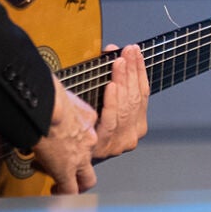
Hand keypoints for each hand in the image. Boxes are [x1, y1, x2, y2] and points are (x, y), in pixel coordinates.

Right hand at [31, 83, 98, 193]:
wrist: (48, 106)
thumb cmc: (49, 96)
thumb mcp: (60, 93)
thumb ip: (59, 100)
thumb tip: (43, 98)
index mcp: (87, 117)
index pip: (86, 133)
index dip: (74, 140)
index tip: (62, 140)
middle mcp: (89, 138)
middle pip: (92, 158)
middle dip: (82, 166)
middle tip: (70, 170)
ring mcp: (80, 156)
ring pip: (87, 178)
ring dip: (76, 183)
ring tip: (62, 186)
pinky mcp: (66, 170)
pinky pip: (69, 190)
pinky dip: (63, 194)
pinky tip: (54, 193)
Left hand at [92, 44, 149, 159]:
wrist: (67, 159)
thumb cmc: (85, 130)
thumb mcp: (104, 107)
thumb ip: (113, 83)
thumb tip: (112, 53)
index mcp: (137, 125)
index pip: (143, 94)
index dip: (139, 71)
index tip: (135, 53)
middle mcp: (132, 135)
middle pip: (135, 98)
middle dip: (132, 71)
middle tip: (128, 52)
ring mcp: (120, 142)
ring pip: (126, 106)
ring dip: (123, 81)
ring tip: (120, 63)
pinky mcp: (105, 145)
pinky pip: (111, 119)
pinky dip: (112, 101)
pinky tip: (112, 86)